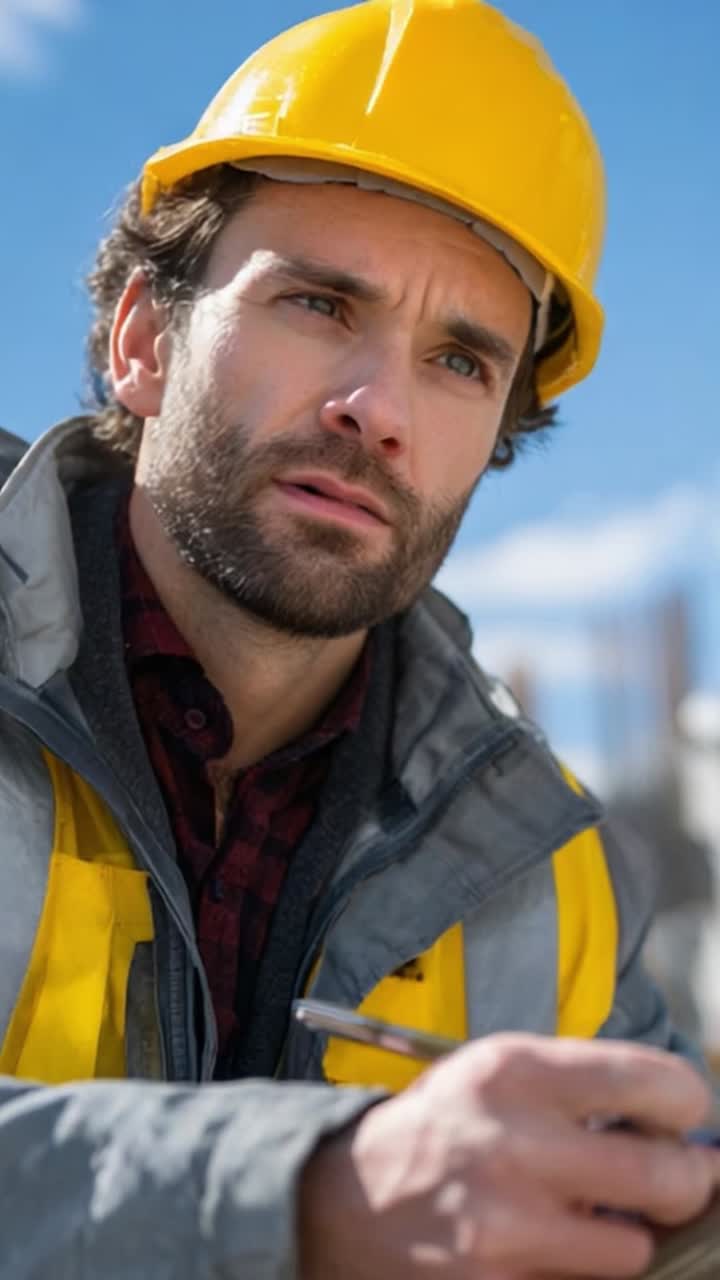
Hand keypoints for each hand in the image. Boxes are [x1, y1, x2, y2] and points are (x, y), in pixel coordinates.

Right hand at [298, 1034, 719, 1278]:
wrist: (343, 1201)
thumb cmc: (437, 1127)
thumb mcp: (496, 1071)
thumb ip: (580, 1083)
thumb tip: (680, 1121)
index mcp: (516, 1072)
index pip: (657, 1084)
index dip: (685, 1105)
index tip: (679, 1119)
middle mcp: (515, 1143)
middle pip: (668, 1176)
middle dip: (683, 1181)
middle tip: (671, 1179)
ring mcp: (506, 1226)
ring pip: (634, 1249)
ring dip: (623, 1237)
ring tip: (587, 1216)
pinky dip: (575, 1270)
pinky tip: (545, 1246)